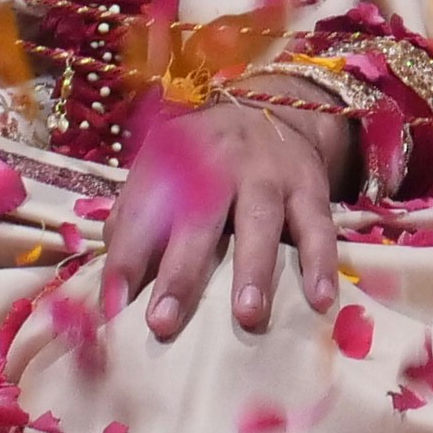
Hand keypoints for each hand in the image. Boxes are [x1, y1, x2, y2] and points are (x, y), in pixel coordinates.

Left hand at [109, 89, 342, 338]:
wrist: (270, 110)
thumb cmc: (202, 160)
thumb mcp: (161, 169)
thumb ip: (134, 218)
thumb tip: (114, 285)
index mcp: (174, 159)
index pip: (143, 209)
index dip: (124, 257)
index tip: (112, 306)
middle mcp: (220, 161)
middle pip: (198, 217)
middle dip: (180, 272)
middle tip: (163, 322)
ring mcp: (268, 173)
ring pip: (260, 220)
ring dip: (253, 269)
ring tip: (247, 316)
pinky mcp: (310, 185)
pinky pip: (318, 226)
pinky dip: (320, 262)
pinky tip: (319, 300)